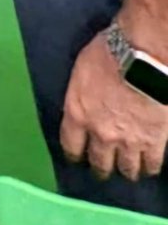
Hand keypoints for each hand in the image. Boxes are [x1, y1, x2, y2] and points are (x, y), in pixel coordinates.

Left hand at [61, 31, 167, 180]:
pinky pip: (152, 164)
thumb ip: (82, 93)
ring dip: (126, 169)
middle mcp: (100, 133)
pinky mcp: (154, 142)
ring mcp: (128, 141)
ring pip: (126, 168)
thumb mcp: (82, 70)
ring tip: (128, 170)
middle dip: (100, 167)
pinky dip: (150, 166)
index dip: (74, 153)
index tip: (77, 157)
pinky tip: (149, 166)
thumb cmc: (109, 53)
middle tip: (103, 169)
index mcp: (77, 113)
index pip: (70, 145)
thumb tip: (84, 99)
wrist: (143, 58)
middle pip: (99, 162)